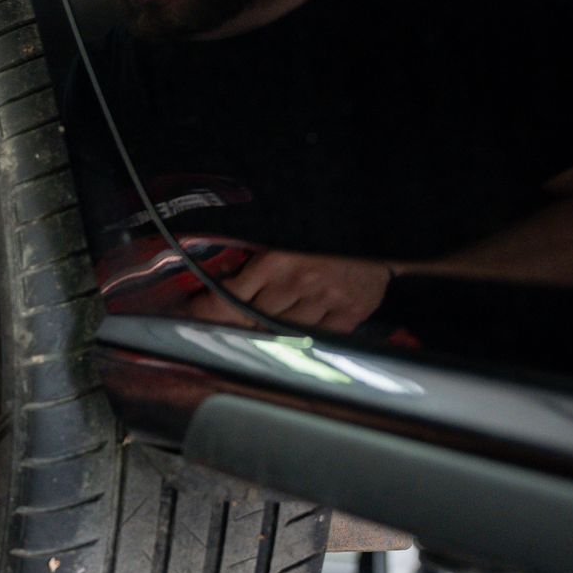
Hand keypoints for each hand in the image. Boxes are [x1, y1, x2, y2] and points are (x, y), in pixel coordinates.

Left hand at [186, 250, 393, 332]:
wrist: (379, 234)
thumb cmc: (323, 234)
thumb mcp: (284, 238)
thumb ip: (255, 261)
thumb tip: (217, 283)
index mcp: (276, 260)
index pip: (230, 298)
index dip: (208, 310)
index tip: (193, 313)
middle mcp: (297, 284)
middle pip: (253, 319)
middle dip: (238, 322)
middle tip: (228, 321)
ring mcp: (324, 302)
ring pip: (281, 332)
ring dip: (270, 330)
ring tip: (269, 322)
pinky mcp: (347, 316)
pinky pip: (314, 338)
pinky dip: (302, 337)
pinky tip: (299, 329)